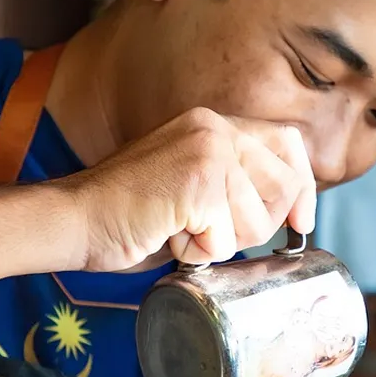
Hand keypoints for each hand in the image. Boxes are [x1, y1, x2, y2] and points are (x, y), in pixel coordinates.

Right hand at [62, 107, 316, 270]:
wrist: (73, 217)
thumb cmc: (128, 212)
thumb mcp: (192, 183)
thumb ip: (234, 182)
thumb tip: (289, 210)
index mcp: (214, 124)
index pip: (288, 141)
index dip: (302, 185)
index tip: (299, 221)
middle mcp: (215, 128)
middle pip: (284, 186)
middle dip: (257, 225)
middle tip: (212, 230)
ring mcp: (208, 152)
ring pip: (258, 221)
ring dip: (221, 243)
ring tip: (180, 229)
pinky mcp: (199, 183)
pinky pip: (226, 241)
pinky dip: (198, 252)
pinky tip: (169, 236)